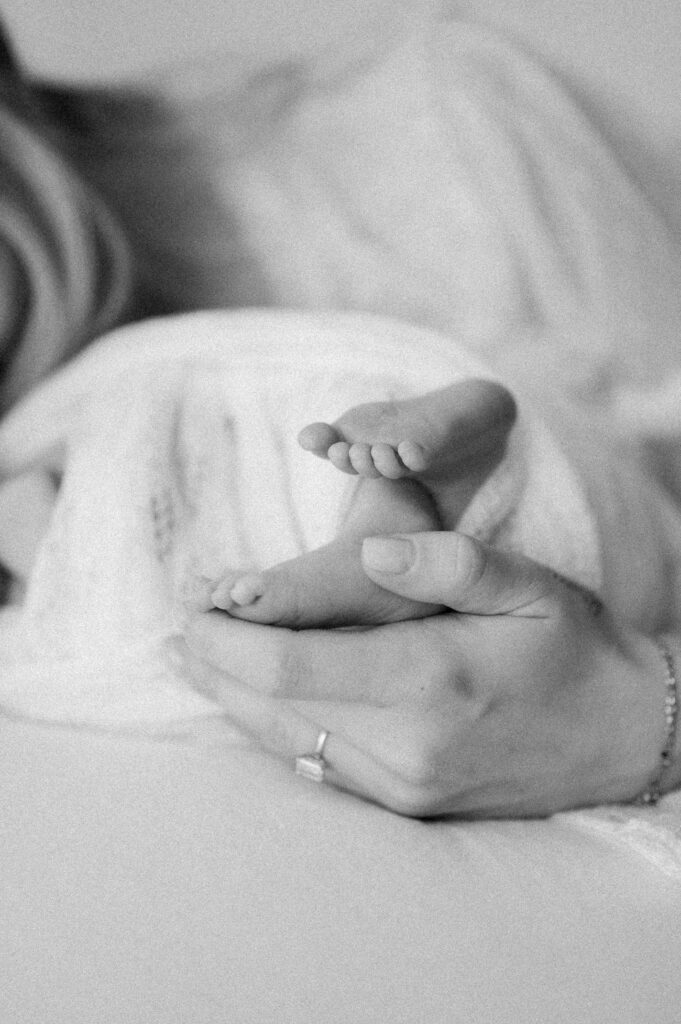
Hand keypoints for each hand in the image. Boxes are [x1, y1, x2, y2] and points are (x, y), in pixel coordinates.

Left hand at [184, 532, 673, 817]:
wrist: (620, 738)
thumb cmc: (573, 649)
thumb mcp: (528, 584)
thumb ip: (446, 563)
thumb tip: (368, 555)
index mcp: (432, 678)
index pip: (292, 662)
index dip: (228, 635)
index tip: (195, 601)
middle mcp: (408, 744)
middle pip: (273, 706)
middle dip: (215, 662)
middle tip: (181, 623)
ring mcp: (404, 784)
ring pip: (286, 742)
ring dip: (231, 697)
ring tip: (193, 656)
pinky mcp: (406, 804)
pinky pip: (317, 766)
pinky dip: (271, 729)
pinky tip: (248, 700)